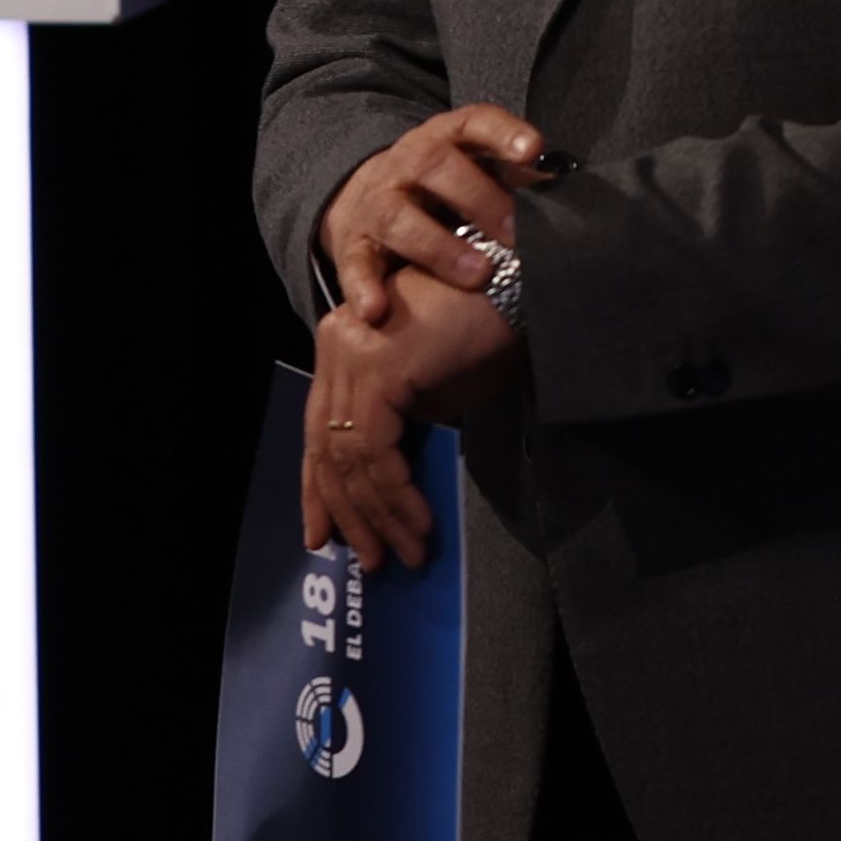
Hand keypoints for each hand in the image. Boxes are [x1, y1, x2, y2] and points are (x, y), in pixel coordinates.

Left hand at [305, 270, 525, 573]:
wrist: (520, 283)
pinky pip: (378, 452)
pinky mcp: (378, 368)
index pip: (320, 428)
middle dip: (346, 510)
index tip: (325, 533)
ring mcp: (352, 354)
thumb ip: (405, 426)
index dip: (321, 487)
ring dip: (380, 514)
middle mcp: (336, 345)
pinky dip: (397, 495)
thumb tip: (392, 484)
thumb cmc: (489, 329)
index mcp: (342, 345)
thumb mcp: (437, 389)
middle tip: (367, 557)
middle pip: (325, 446)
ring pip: (351, 457)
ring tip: (406, 551)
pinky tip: (418, 522)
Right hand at [320, 104, 561, 327]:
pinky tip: (377, 311)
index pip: (475, 123)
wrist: (367, 199)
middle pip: (438, 169)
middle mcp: (408, 164)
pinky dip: (363, 288)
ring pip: (400, 218)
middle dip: (480, 200)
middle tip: (516, 235)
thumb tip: (571, 201)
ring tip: (477, 274)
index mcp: (446, 139)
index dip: (504, 133)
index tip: (533, 148)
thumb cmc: (445, 189)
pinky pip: (355, 264)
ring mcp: (377, 202)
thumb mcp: (478, 172)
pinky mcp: (352, 243)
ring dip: (439, 248)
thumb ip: (517, 182)